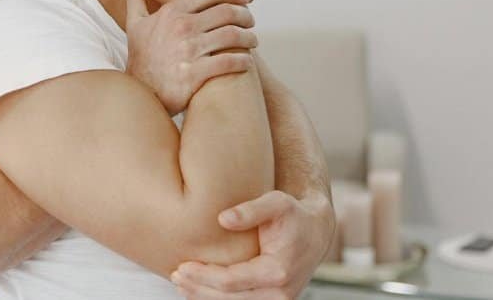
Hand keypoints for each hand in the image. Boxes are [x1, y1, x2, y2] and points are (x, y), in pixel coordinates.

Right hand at [122, 0, 257, 114]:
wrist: (138, 93)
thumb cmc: (140, 57)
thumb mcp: (134, 23)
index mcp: (171, 13)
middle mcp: (181, 28)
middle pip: (227, 13)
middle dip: (246, 15)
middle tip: (251, 21)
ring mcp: (188, 52)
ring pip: (232, 36)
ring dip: (249, 38)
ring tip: (253, 41)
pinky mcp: (194, 75)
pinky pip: (229, 62)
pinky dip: (244, 61)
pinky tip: (247, 62)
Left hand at [172, 190, 334, 299]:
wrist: (316, 232)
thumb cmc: (294, 214)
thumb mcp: (276, 202)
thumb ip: (250, 210)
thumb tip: (222, 219)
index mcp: (278, 271)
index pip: (231, 281)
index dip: (203, 276)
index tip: (182, 266)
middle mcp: (280, 293)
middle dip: (199, 290)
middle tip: (176, 276)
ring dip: (205, 298)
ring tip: (182, 286)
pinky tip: (200, 292)